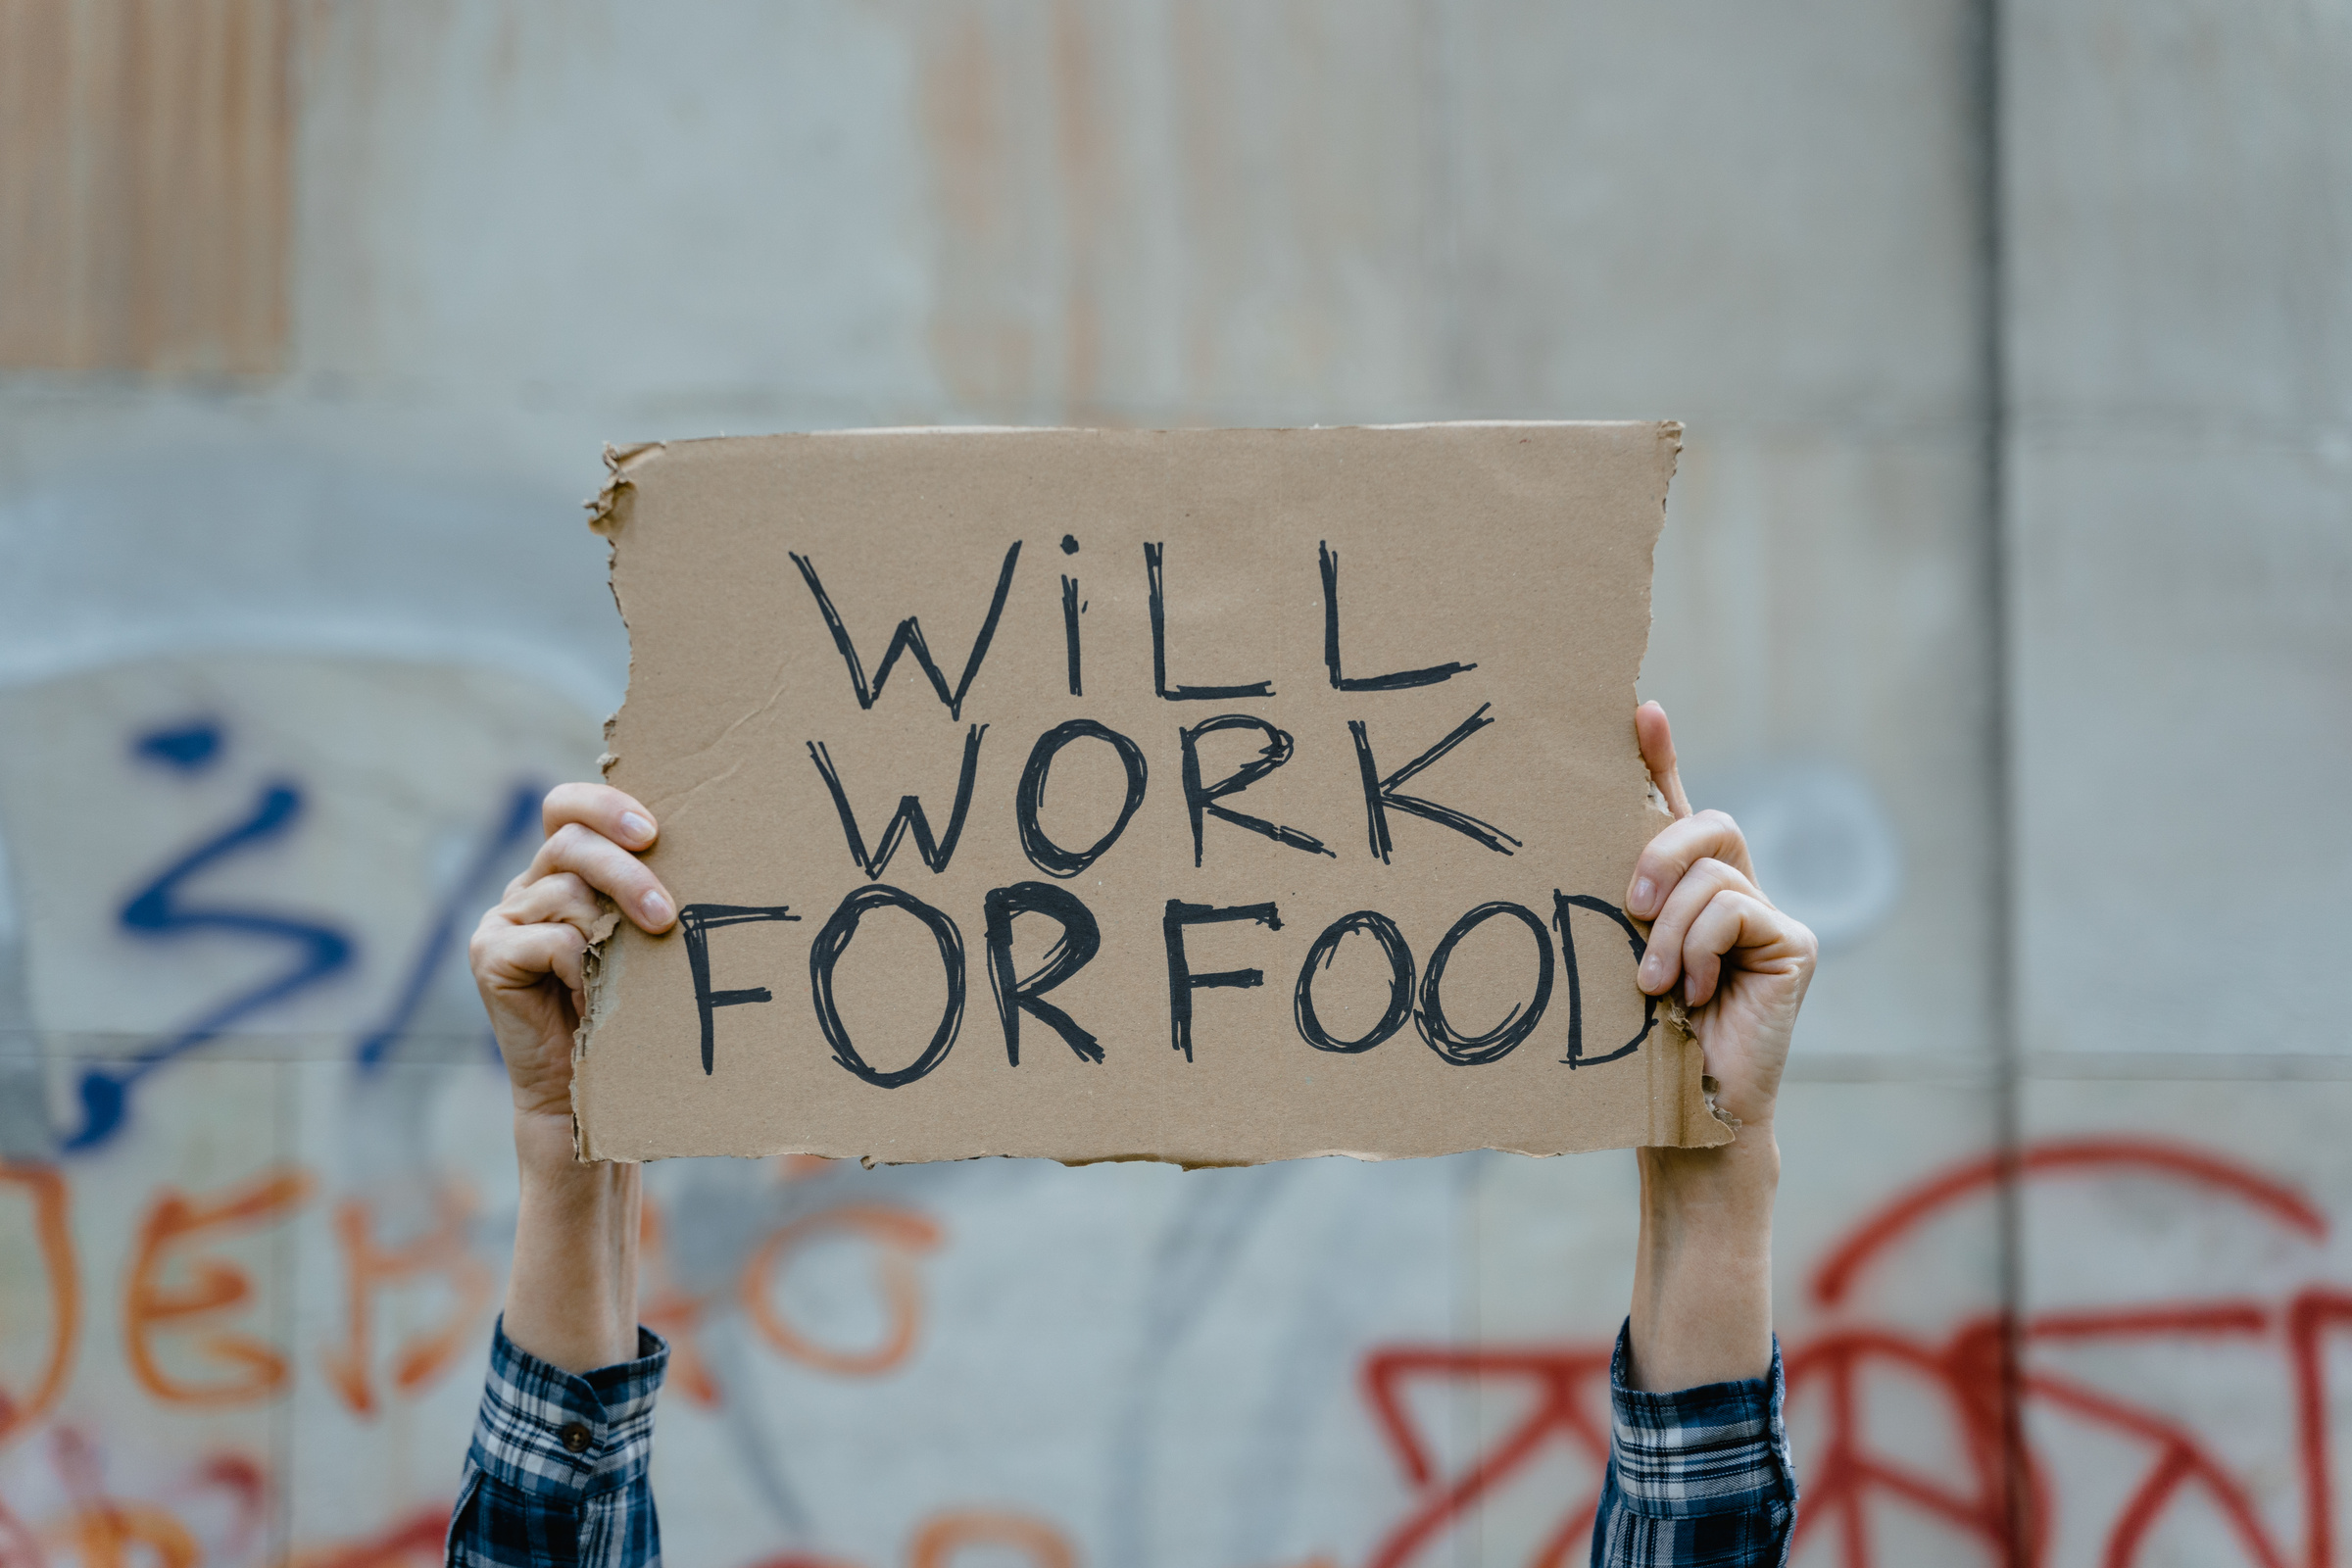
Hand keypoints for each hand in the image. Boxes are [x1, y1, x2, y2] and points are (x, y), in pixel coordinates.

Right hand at [470, 784, 676, 1127]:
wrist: (585, 1088)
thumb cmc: (629, 1009)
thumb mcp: (640, 939)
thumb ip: (643, 894)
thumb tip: (699, 855)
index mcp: (561, 871)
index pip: (567, 807)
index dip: (604, 805)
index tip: (653, 832)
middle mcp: (526, 887)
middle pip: (571, 842)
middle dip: (626, 873)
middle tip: (665, 915)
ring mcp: (501, 919)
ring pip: (567, 891)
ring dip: (613, 933)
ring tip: (630, 974)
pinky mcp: (487, 954)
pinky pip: (550, 939)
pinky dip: (582, 968)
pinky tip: (592, 999)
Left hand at [1624, 702, 1816, 1130]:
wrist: (1684, 1111)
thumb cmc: (1639, 1040)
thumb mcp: (1614, 954)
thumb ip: (1614, 898)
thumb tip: (1568, 835)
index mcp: (1685, 889)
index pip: (1676, 807)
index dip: (1660, 755)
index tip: (1640, 709)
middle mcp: (1734, 890)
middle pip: (1705, 824)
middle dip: (1658, 852)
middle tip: (1628, 907)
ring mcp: (1770, 915)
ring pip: (1713, 875)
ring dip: (1670, 931)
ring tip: (1656, 984)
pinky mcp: (1794, 943)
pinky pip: (1737, 909)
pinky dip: (1703, 948)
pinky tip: (1697, 995)